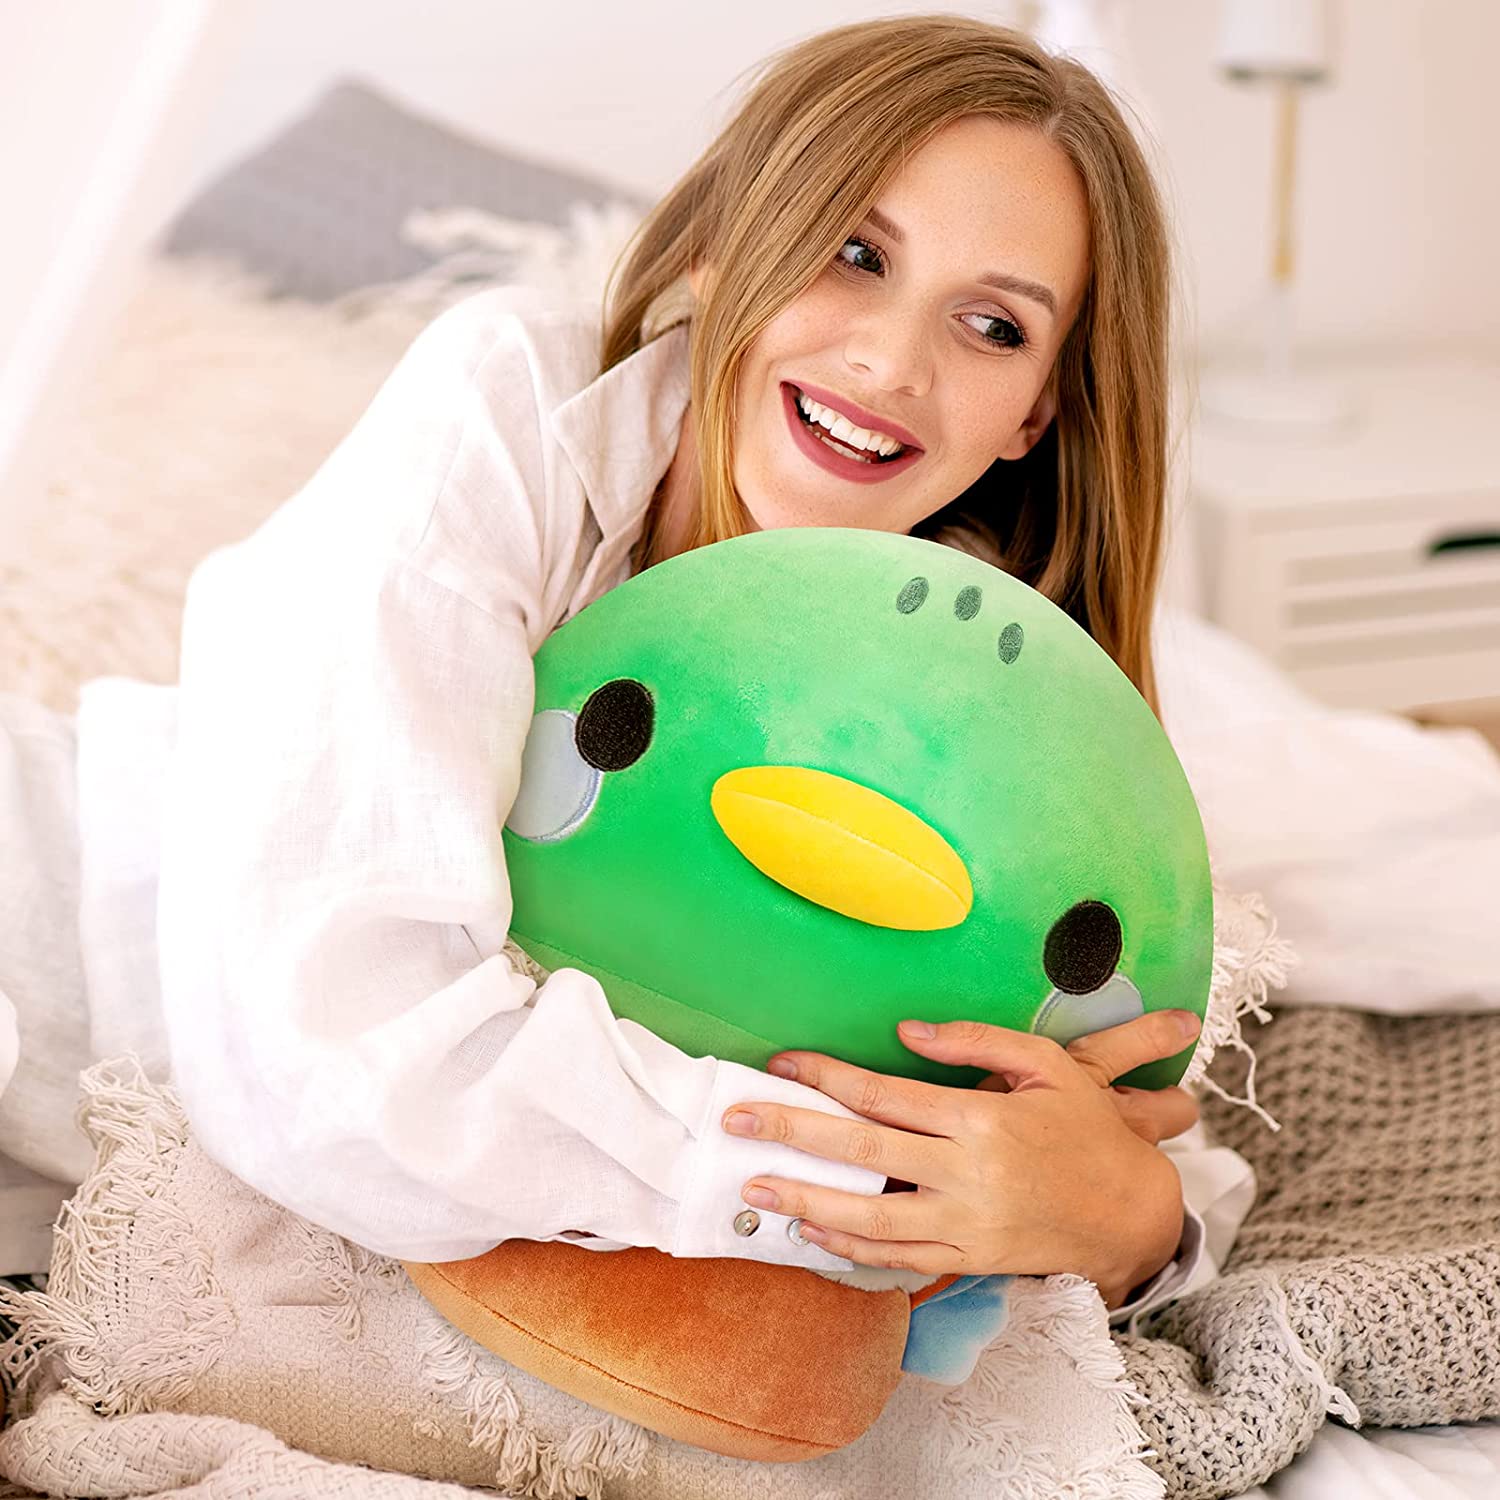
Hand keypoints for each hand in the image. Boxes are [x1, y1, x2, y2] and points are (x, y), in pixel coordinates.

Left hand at [721, 1009, 1200, 1308]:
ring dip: (807, 1201)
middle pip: (863, 1154)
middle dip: (792, 1135)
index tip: (780, 1064)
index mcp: (982, 1118)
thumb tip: (907, 1031)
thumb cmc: (1085, 1128)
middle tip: (736, 1123)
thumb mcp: (1047, 1064)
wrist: (1131, 1211)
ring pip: (871, 1217)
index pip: (884, 1095)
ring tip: (756, 1187)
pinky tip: (812, 1231)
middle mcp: (969, 1173)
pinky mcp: (970, 1257)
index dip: (826, 1078)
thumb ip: (975, 1041)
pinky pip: (898, 1257)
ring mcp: (967, 1222)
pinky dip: (850, 1248)